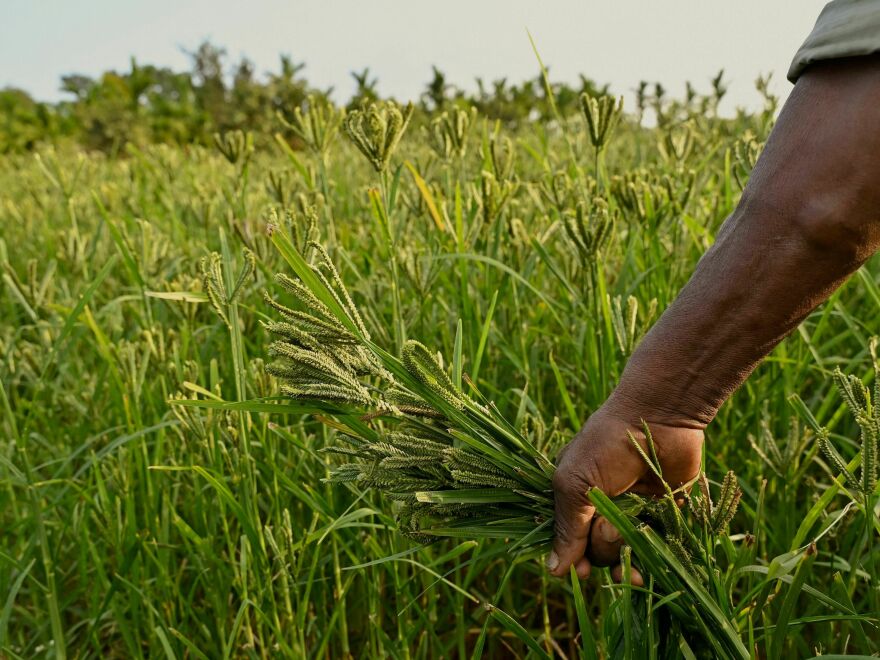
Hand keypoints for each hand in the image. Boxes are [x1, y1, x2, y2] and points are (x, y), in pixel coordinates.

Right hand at [547, 396, 702, 581]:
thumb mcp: (575, 483)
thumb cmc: (607, 445)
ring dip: (622, 554)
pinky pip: (651, 549)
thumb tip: (553, 570)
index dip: (572, 558)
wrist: (658, 420)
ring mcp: (630, 513)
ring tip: (627, 536)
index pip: (566, 539)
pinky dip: (646, 560)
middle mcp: (600, 508)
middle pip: (594, 552)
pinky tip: (642, 569)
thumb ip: (567, 527)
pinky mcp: (660, 515)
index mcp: (574, 497)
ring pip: (621, 555)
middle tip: (606, 526)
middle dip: (600, 547)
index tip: (579, 571)